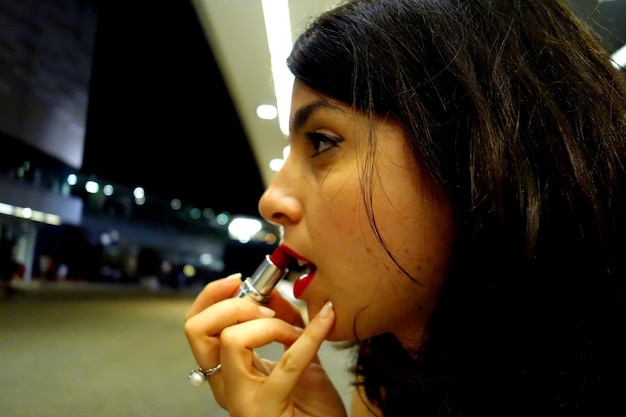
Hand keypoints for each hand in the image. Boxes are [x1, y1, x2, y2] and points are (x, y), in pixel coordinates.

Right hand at [184, 274, 346, 416]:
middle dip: (231, 304)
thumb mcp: (294, 355)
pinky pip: (287, 362)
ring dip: (267, 323)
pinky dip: (310, 335)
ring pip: (230, 340)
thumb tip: (274, 288)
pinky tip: (327, 320)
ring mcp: (241, 399)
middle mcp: (224, 385)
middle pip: (198, 329)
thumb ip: (283, 322)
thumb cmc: (310, 407)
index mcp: (224, 370)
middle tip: (264, 307)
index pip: (196, 325)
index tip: (239, 280)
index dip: (211, 296)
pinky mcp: (268, 408)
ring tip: (291, 331)